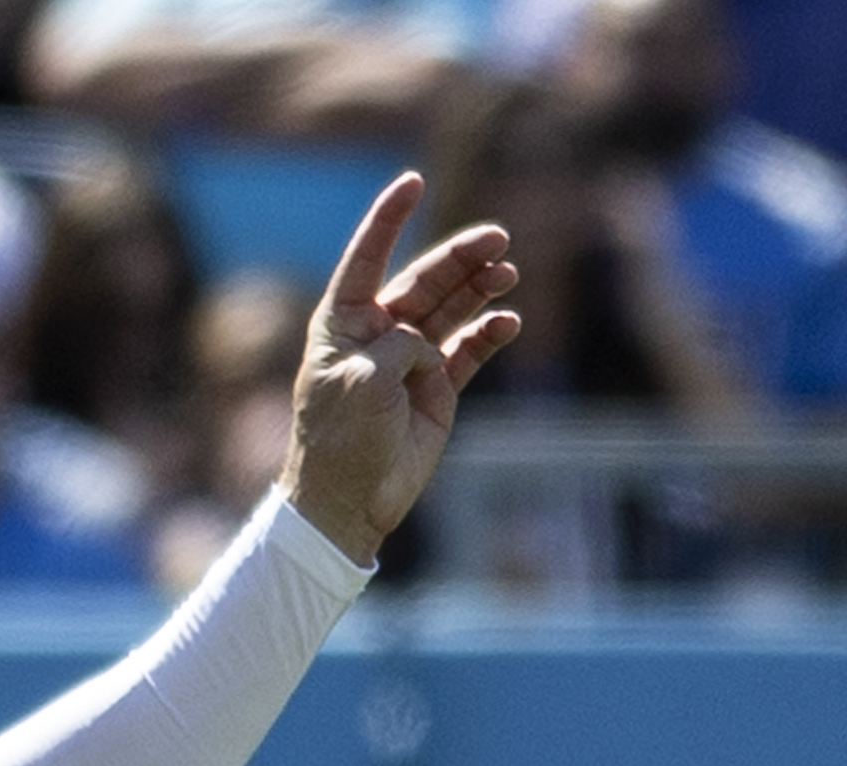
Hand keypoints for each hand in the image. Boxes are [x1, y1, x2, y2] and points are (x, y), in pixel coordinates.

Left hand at [280, 173, 523, 564]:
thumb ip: (395, 348)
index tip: (413, 182)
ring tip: (507, 272)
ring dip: (479, 288)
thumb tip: (426, 344)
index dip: (389, 219)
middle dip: (459, 257)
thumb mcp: (359, 382)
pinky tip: (508, 322)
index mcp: (343, 321)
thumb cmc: (338, 440)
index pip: (368, 257)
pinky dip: (488, 334)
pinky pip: (468, 350)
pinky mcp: (439, 389)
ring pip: (451, 310)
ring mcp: (412, 360)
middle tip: (497, 240)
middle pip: (424, 280)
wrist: (349, 502)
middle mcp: (379, 333)